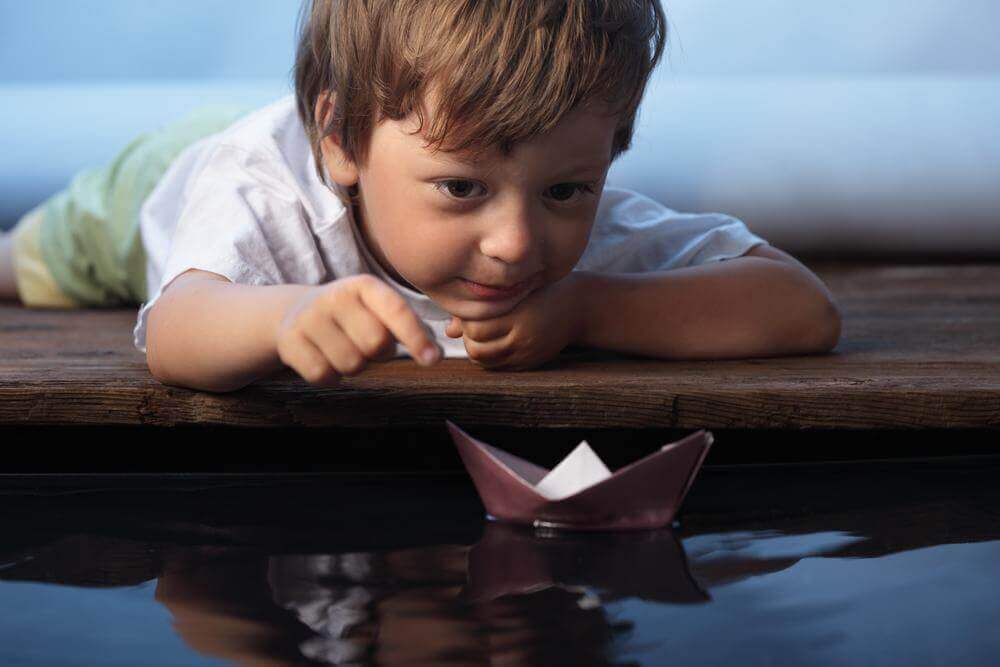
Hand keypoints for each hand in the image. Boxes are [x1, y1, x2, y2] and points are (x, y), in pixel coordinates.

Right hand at [276, 274, 441, 384]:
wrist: (296, 312)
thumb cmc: (352, 316)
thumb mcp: (377, 308)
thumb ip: (407, 326)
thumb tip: (434, 353)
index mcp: (364, 285)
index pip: (396, 310)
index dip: (416, 337)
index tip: (432, 359)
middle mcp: (335, 296)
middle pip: (376, 343)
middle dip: (379, 353)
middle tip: (367, 344)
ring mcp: (309, 317)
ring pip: (351, 364)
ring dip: (354, 366)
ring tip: (344, 348)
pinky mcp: (290, 341)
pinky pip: (324, 375)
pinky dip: (331, 376)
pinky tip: (325, 357)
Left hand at [445, 272, 586, 370]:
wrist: (579, 308)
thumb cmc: (543, 292)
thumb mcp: (516, 292)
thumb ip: (484, 308)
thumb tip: (449, 330)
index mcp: (519, 314)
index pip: (476, 327)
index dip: (467, 321)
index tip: (471, 311)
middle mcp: (523, 337)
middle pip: (477, 348)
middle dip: (468, 338)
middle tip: (473, 325)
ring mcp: (527, 353)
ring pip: (485, 362)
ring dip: (476, 350)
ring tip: (481, 336)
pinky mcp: (530, 364)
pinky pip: (499, 368)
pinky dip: (489, 359)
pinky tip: (493, 344)